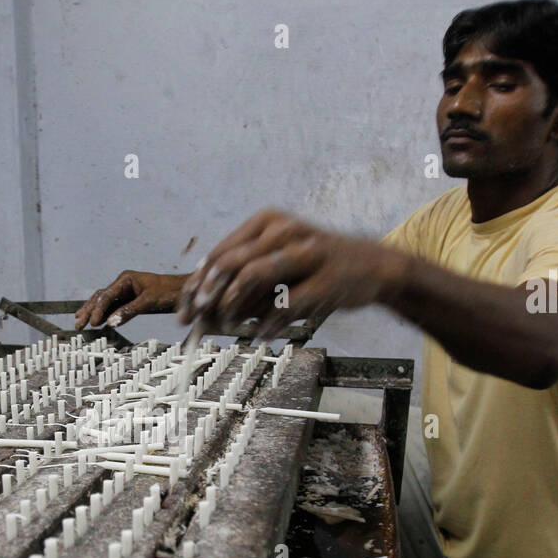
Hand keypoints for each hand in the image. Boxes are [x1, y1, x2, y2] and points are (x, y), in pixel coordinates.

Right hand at [74, 271, 186, 329]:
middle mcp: (123, 283)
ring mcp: (126, 292)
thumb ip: (129, 311)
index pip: (106, 295)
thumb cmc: (168, 292)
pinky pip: (113, 307)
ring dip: (93, 312)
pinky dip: (103, 315)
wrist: (183, 291)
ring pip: (104, 302)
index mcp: (126, 279)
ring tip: (80, 322)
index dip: (98, 309)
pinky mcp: (130, 300)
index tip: (92, 323)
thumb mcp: (148, 302)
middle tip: (78, 324)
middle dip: (89, 310)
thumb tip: (110, 322)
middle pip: (100, 297)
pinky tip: (95, 321)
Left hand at [176, 209, 402, 341]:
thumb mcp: (276, 268)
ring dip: (234, 305)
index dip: (197, 284)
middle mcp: (284, 230)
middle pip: (231, 262)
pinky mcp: (328, 277)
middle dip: (208, 295)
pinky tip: (261, 334)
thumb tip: (200, 313)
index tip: (183, 310)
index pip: (220, 253)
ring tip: (229, 325)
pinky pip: (288, 301)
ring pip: (255, 274)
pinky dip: (269, 322)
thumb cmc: (315, 269)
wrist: (373, 266)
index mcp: (266, 223)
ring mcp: (308, 251)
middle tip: (196, 321)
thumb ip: (242, 286)